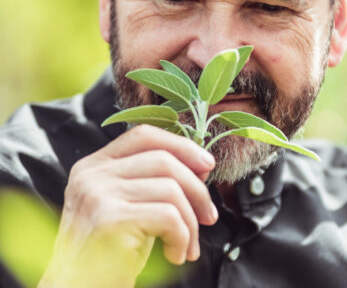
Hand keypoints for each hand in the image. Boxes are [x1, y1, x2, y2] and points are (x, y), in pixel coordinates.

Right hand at [38, 125, 216, 287]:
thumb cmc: (110, 252)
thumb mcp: (129, 206)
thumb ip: (155, 181)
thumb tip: (200, 165)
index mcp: (95, 166)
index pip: (144, 136)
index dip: (181, 145)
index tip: (207, 165)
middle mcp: (92, 175)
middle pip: (164, 160)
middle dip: (197, 189)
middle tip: (209, 215)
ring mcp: (98, 194)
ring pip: (171, 189)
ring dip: (191, 221)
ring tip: (188, 244)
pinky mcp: (109, 219)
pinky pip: (168, 216)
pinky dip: (182, 237)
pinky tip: (175, 254)